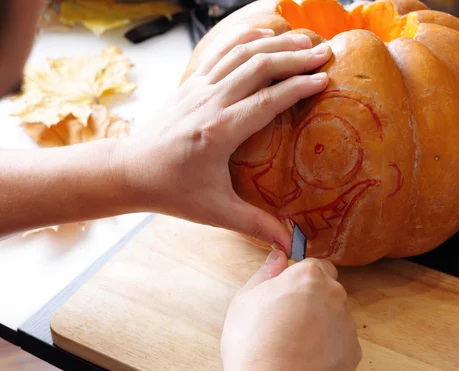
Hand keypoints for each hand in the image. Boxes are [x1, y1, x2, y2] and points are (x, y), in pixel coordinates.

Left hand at [120, 26, 332, 252]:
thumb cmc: (173, 191)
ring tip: (304, 41)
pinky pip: (221, 52)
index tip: (324, 80)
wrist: (131, 170)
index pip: (267, 100)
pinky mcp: (192, 84)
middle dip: (295, 56)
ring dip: (275, 43)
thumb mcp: (216, 212)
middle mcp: (209, 102)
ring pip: (241, 53)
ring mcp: (198, 88)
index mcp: (219, 132)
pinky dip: (244, 38)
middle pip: (258, 66)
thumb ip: (256, 225)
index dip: (298, 87)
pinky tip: (264, 33)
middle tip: (325, 53)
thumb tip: (291, 246)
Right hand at [218, 250, 361, 370]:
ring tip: (294, 346)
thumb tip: (278, 258)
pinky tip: (306, 361)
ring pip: (335, 317)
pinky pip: (341, 344)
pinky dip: (328, 349)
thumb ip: (266, 273)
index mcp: (309, 276)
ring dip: (321, 325)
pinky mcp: (353, 353)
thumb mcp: (246, 299)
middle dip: (312, 300)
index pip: (315, 265)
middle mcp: (335, 295)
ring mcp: (347, 325)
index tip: (286, 294)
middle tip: (286, 320)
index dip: (299, 279)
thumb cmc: (252, 344)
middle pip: (328, 290)